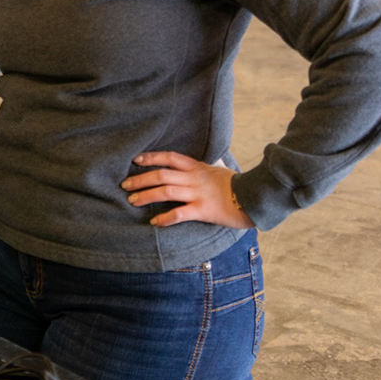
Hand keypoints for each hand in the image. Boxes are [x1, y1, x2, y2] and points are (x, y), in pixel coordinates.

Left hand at [122, 151, 254, 228]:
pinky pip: (180, 213)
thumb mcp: (216, 171)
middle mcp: (195, 178)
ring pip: (166, 192)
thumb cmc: (235, 186)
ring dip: (146, 196)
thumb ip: (201, 170)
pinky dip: (165, 218)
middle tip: (125, 185)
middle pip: (161, 175)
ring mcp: (198, 194)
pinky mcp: (203, 210)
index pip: (169, 157)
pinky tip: (154, 222)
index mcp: (197, 167)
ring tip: (132, 200)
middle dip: (141, 179)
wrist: (255, 198)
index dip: (151, 157)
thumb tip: (188, 168)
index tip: (135, 160)